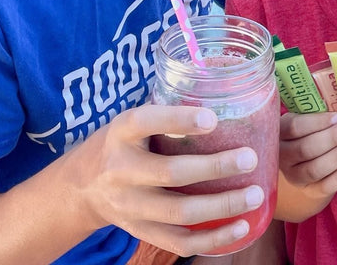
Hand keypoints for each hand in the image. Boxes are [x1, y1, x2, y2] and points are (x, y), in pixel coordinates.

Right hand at [72, 103, 264, 256]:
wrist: (81, 188)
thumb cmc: (123, 144)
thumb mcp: (131, 122)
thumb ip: (165, 113)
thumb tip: (224, 95)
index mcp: (120, 134)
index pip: (145, 122)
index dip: (178, 120)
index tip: (213, 118)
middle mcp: (121, 171)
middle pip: (170, 173)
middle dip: (215, 167)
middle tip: (250, 158)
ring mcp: (130, 207)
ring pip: (179, 212)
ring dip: (222, 206)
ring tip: (255, 194)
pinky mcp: (140, 232)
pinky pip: (179, 242)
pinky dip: (213, 240)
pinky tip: (242, 227)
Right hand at [279, 112, 336, 199]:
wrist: (312, 162)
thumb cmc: (316, 131)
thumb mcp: (311, 118)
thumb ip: (321, 110)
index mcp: (281, 132)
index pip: (294, 127)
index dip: (317, 122)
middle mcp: (283, 156)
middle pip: (305, 148)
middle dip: (332, 138)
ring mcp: (294, 175)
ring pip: (313, 169)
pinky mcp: (309, 191)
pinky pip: (324, 186)